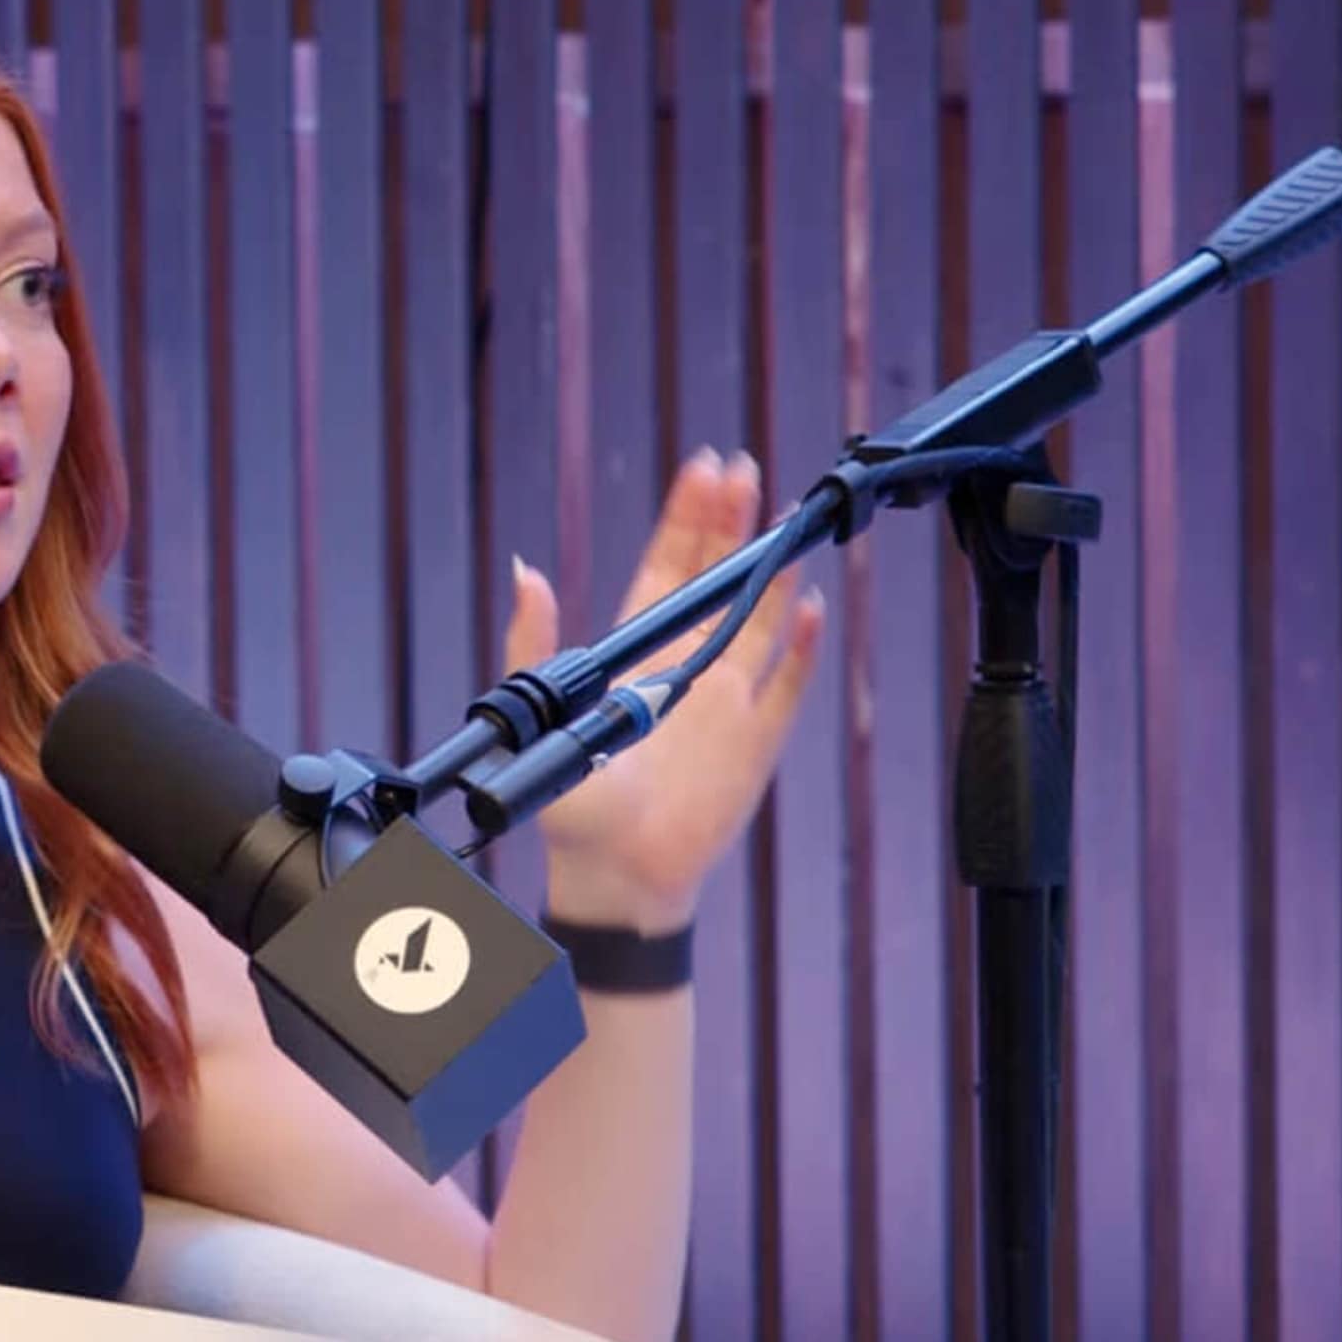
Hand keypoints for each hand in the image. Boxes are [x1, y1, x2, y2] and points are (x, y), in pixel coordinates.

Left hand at [505, 449, 827, 933]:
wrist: (616, 874)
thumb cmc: (572, 803)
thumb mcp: (541, 714)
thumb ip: (534, 645)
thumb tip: (526, 571)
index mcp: (637, 652)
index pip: (668, 565)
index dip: (687, 517)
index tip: (704, 468)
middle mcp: (687, 664)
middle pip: (718, 577)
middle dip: (732, 522)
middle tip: (744, 469)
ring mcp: (728, 698)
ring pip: (762, 616)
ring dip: (774, 569)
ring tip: (788, 517)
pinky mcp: (758, 739)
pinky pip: (790, 684)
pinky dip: (805, 647)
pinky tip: (815, 607)